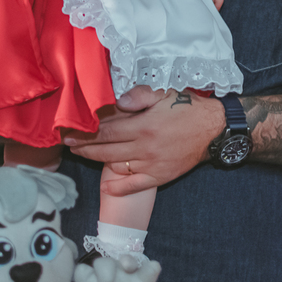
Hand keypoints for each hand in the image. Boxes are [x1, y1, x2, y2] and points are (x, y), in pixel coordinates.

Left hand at [63, 88, 224, 195]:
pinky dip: (118, 188)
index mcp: (143, 124)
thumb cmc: (188, 108)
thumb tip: (116, 99)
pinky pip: (135, 185)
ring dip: (95, 161)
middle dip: (83, 146)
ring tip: (81, 155)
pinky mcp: (160, 176)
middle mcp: (144, 146)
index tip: (71, 128)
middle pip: (105, 149)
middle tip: (67, 143)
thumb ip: (139, 95)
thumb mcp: (165, 93)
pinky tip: (106, 186)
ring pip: (116, 165)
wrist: (214, 129)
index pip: (106, 129)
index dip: (86, 130)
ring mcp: (151, 164)